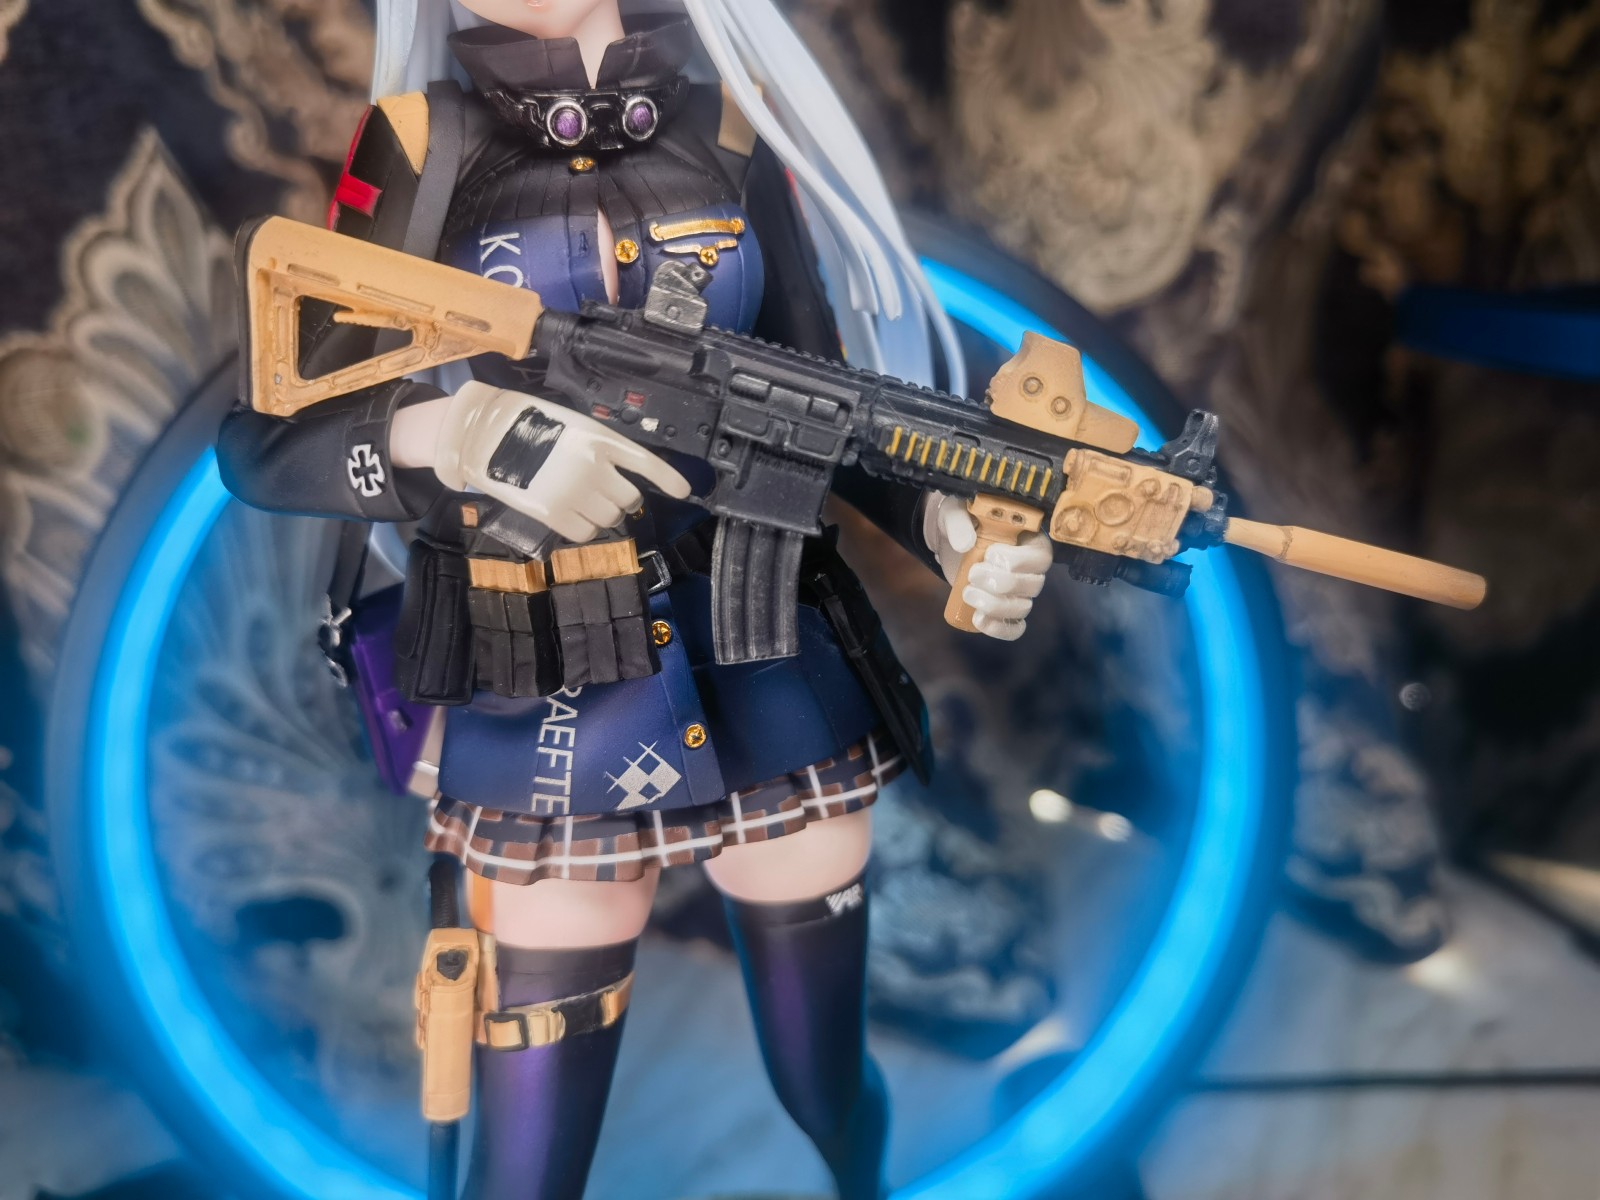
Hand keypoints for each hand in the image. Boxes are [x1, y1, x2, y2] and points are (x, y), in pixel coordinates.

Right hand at [433, 381, 690, 543]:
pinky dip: (584, 527)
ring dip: (603, 513)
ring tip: (582, 500)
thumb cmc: (526, 424)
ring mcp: (574, 491)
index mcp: (599, 438)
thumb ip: (599, 447)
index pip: (646, 462)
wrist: (482, 436)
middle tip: (604, 493)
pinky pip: (587, 532)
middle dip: (622, 499)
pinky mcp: (554, 513)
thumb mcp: (570, 423)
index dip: (669, 479)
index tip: (684, 491)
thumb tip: (620, 473)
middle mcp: (593, 466)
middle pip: (630, 498)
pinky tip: (570, 514)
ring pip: (611, 517)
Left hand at [922, 492, 1051, 640]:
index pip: (1041, 557)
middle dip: (999, 583)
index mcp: (1031, 541)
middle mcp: (1033, 569)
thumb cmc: (961, 523)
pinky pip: (1013, 629)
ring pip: (1021, 608)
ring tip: (967, 593)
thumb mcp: (955, 514)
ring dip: (993, 605)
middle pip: (1032, 586)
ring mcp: (1021, 593)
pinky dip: (997, 629)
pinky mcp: (1005, 610)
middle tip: (972, 573)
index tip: (989, 553)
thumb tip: (965, 544)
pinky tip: (977, 619)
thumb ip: (958, 523)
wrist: (950, 541)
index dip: (1017, 561)